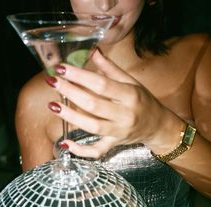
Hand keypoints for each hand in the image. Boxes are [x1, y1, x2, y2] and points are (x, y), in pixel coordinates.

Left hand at [48, 49, 164, 157]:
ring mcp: (119, 132)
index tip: (62, 68)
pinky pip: (97, 151)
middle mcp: (125, 114)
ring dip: (70, 117)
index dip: (80, 76)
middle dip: (70, 92)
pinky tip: (65, 143)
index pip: (101, 84)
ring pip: (92, 126)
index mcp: (130, 95)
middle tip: (53, 81)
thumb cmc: (143, 101)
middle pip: (93, 104)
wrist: (158, 126)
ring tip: (53, 105)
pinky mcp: (114, 144)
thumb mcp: (132, 82)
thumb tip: (93, 51)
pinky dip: (81, 150)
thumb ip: (111, 69)